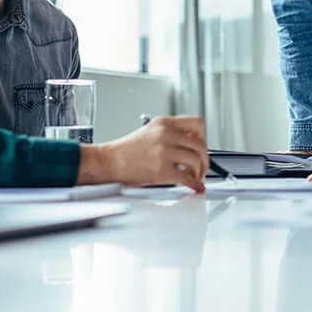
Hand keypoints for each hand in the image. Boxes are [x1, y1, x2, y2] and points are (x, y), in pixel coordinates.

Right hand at [78, 116, 208, 191]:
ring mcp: (164, 152)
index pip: (196, 124)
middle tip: (202, 167)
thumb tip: (191, 145)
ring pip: (196, 160)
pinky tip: (194, 187)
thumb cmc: (125, 151)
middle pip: (199, 144)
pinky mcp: (162, 170)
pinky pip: (187, 178)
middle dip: (204, 159)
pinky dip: (194, 185)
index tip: (202, 147)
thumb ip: (170, 134)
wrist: (108, 162)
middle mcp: (166, 134)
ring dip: (199, 172)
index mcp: (164, 123)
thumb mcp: (149, 131)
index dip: (203, 137)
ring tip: (194, 177)